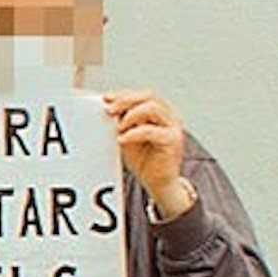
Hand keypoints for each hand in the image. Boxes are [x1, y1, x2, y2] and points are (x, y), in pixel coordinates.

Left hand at [101, 89, 192, 211]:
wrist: (158, 182)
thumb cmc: (143, 159)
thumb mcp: (127, 136)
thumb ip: (121, 122)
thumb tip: (104, 109)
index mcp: (160, 112)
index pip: (142, 95)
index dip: (124, 94)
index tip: (105, 98)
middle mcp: (169, 116)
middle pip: (149, 96)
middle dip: (126, 100)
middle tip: (109, 110)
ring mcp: (173, 127)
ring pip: (153, 108)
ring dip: (131, 115)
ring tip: (118, 127)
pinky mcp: (172, 141)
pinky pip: (151, 131)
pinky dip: (133, 133)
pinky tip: (121, 139)